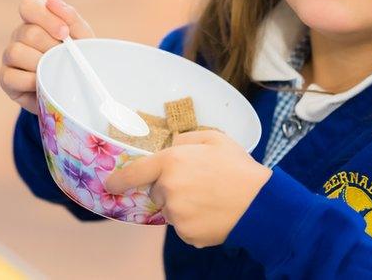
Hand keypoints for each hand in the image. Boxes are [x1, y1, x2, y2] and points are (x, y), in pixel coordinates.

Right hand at [0, 0, 93, 113]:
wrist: (79, 91)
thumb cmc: (79, 59)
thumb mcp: (83, 38)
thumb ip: (70, 18)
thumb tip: (52, 0)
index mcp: (37, 20)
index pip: (29, 6)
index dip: (46, 18)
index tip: (65, 33)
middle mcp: (20, 35)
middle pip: (28, 32)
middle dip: (51, 47)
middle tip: (64, 58)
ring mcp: (10, 56)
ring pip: (16, 52)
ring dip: (41, 64)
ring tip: (55, 71)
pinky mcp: (6, 78)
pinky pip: (11, 76)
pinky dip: (31, 81)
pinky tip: (43, 83)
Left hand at [105, 130, 271, 247]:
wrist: (260, 203)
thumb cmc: (239, 168)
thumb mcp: (215, 139)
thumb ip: (187, 138)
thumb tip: (173, 143)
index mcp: (172, 161)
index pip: (134, 172)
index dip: (118, 179)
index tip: (110, 184)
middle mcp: (169, 188)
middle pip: (157, 191)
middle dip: (170, 188)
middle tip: (199, 183)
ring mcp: (176, 214)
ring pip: (170, 210)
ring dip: (183, 205)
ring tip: (210, 198)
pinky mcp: (186, 234)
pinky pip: (182, 227)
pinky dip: (193, 222)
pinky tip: (212, 212)